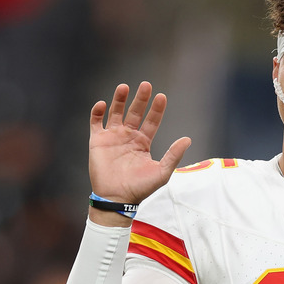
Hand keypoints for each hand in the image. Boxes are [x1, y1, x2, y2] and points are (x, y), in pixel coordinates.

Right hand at [88, 82, 190, 224]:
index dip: (157, 109)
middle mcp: (128, 137)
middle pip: (135, 112)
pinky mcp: (97, 141)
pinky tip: (103, 103)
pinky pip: (96, 122)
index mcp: (143, 142)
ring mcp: (113, 138)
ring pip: (116, 113)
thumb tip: (187, 139)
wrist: (117, 199)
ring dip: (119, 100)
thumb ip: (174, 155)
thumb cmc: (140, 188)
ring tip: (124, 87)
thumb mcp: (161, 171)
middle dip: (140, 99)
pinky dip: (98, 112)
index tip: (162, 96)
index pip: (152, 121)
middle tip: (146, 84)